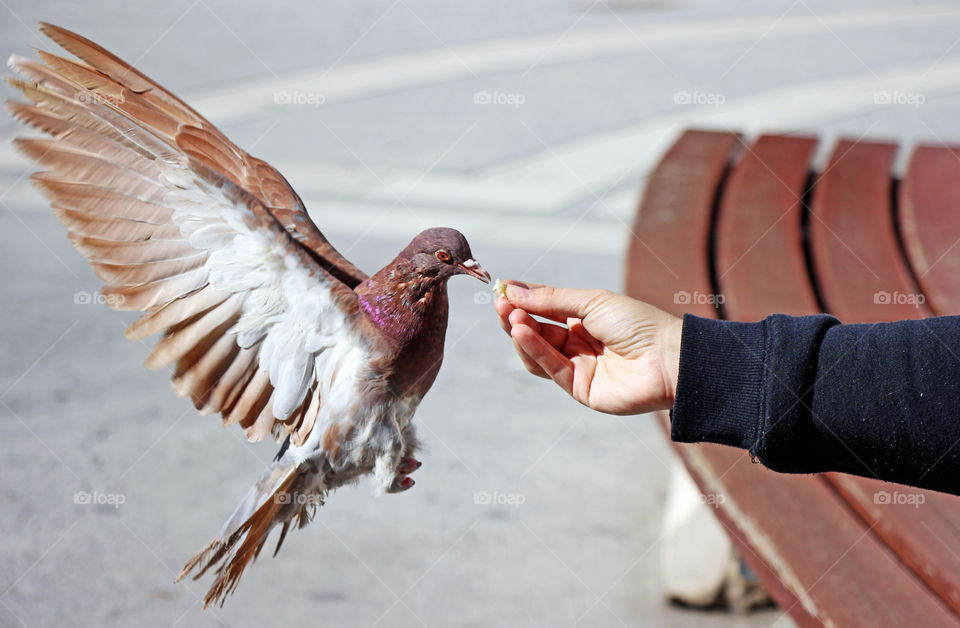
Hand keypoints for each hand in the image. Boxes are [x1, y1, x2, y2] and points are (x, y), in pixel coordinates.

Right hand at [495, 282, 682, 414]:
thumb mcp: (591, 302)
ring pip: (537, 353)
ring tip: (512, 317)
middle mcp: (578, 344)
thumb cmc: (638, 323)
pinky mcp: (580, 388)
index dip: (523, 302)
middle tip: (501, 304)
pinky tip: (523, 332)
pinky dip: (533, 350)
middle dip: (516, 317)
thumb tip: (513, 290)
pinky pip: (550, 368)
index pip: (544, 311)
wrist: (668, 357)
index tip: (502, 291)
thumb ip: (551, 299)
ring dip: (521, 334)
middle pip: (536, 332)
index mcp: (584, 320)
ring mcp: (578, 367)